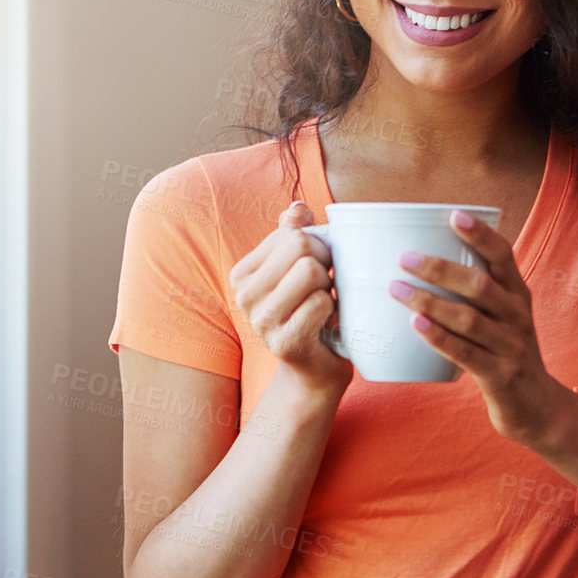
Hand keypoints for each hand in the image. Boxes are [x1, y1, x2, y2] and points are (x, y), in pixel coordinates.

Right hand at [229, 201, 352, 396]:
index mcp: (243, 273)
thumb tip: (297, 207)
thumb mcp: (297, 270)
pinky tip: (328, 325)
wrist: (313, 370)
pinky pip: (320, 304)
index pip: (291, 232)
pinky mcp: (284, 343)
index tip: (317, 269)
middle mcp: (245, 296)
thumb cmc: (309, 312)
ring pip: (312, 272)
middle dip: (326, 263)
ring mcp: (261, 321)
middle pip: (302, 247)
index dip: (318, 246)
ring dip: (330, 289)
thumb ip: (293, 235)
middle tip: (325, 288)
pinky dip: (334, 312)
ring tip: (324, 306)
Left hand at [388, 209, 559, 442]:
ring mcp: (510, 346)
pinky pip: (466, 353)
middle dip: (439, 269)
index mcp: (517, 294)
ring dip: (429, 301)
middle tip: (403, 258)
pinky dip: (439, 337)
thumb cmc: (506, 352)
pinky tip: (416, 324)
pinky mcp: (500, 375)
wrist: (538, 407)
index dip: (480, 234)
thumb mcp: (502, 316)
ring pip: (468, 319)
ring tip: (396, 289)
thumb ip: (476, 292)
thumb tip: (423, 260)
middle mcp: (517, 315)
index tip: (454, 215)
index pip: (503, 256)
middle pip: (479, 285)